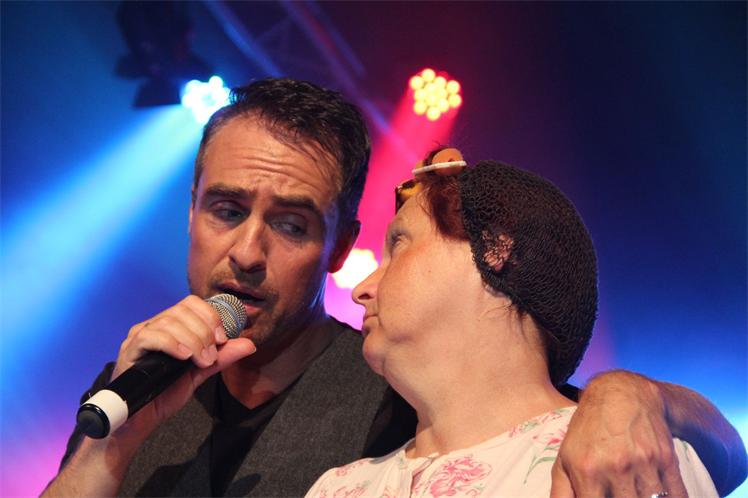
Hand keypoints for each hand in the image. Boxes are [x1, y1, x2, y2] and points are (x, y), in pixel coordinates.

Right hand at [109, 295, 255, 444]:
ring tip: (200, 362)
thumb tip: (250, 344)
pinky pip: (149, 337)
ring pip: (169, 322)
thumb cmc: (165, 394)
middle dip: (204, 332)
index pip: (191, 303)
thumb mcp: (200, 372)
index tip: (221, 340)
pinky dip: (171, 344)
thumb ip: (222, 357)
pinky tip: (184, 357)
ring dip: (192, 341)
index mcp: (170, 327)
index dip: (210, 317)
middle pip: (182, 311)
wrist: (141, 421)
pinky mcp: (128, 351)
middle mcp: (153, 326)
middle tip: (210, 357)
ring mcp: (139, 337)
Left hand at [550, 371, 688, 497]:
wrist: (621, 394)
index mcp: (587, 470)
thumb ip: (561, 493)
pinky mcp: (667, 459)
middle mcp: (616, 467)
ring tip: (635, 493)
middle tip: (618, 494)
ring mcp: (644, 464)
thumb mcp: (565, 457)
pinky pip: (677, 495)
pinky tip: (661, 496)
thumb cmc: (588, 430)